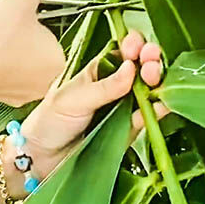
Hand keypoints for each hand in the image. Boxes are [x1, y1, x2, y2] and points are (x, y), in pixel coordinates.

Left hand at [20, 30, 168, 178]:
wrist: (42, 158)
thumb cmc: (50, 121)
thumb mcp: (73, 98)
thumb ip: (104, 86)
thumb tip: (131, 68)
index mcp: (100, 71)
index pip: (123, 51)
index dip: (134, 45)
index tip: (135, 47)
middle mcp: (116, 86)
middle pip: (141, 67)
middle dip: (150, 60)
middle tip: (151, 62)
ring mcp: (124, 108)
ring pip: (149, 90)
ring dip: (158, 81)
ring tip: (155, 77)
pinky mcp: (130, 130)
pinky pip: (148, 118)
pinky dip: (158, 110)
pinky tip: (162, 103)